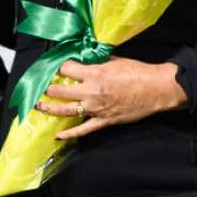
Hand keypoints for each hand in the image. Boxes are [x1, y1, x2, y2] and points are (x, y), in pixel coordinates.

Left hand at [33, 57, 184, 139]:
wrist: (157, 89)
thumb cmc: (138, 72)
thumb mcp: (115, 61)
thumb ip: (97, 62)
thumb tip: (85, 60)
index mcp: (95, 73)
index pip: (67, 69)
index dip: (59, 67)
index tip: (55, 68)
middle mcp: (92, 91)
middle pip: (61, 90)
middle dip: (48, 88)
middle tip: (42, 87)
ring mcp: (97, 108)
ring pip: (67, 110)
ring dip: (50, 109)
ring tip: (39, 106)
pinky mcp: (104, 121)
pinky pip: (83, 130)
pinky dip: (70, 134)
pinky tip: (58, 136)